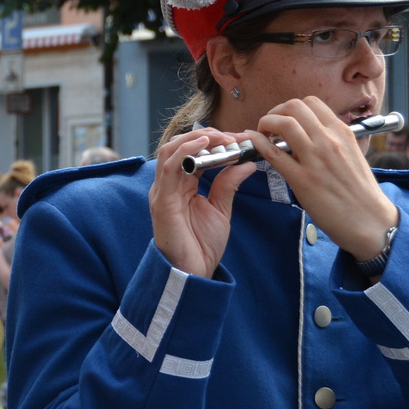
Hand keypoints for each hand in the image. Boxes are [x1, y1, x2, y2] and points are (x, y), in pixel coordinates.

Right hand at [149, 128, 258, 277]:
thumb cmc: (201, 244)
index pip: (192, 153)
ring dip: (196, 139)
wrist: (193, 272)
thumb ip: (228, 183)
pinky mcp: (162, 200)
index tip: (239, 139)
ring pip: (171, 150)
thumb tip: (246, 162)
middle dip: (206, 136)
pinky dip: (185, 151)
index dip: (214, 141)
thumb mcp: (220, 208)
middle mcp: (168, 184)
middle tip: (232, 136)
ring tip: (219, 137)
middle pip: (179, 146)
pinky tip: (204, 144)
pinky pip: (169, 168)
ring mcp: (162, 191)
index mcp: (180, 185)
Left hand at [246, 98, 398, 264]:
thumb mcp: (352, 154)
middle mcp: (328, 140)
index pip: (311, 103)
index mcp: (342, 132)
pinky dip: (258, 143)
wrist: (370, 220)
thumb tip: (310, 133)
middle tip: (270, 126)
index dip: (291, 108)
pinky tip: (254, 144)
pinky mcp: (303, 180)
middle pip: (293, 107)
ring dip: (266, 124)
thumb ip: (332, 140)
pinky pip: (273, 153)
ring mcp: (315, 159)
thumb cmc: (360, 191)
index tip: (285, 120)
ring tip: (263, 135)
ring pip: (283, 123)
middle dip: (275, 111)